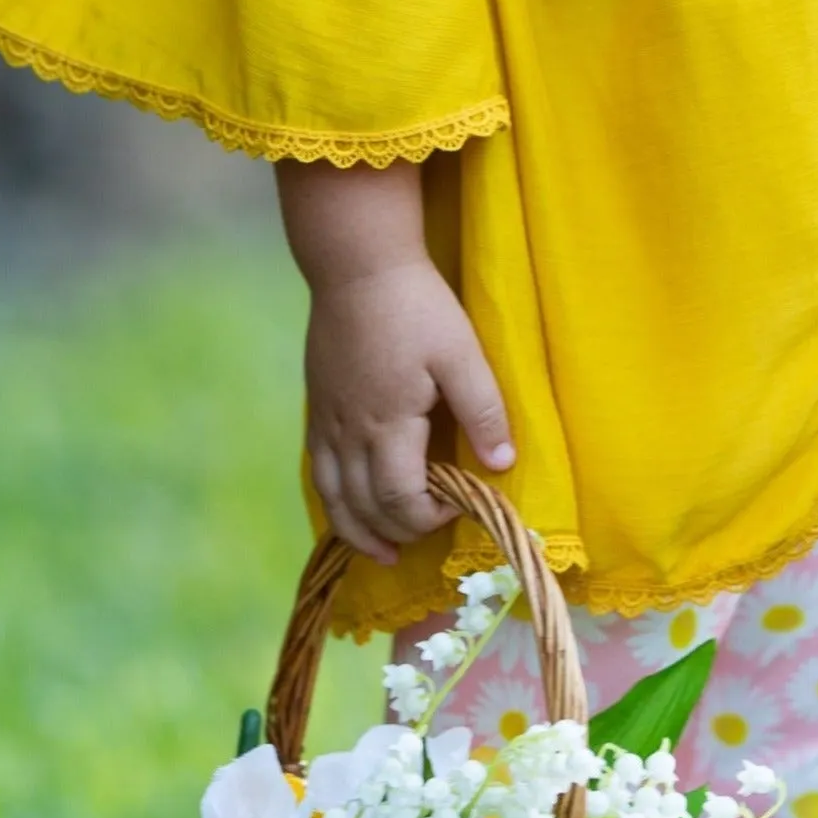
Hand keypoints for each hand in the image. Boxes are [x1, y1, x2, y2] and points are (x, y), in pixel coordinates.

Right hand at [302, 251, 516, 566]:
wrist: (357, 266)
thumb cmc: (416, 306)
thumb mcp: (461, 354)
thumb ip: (483, 411)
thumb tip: (501, 466)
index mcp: (387, 424)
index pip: (400, 499)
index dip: (427, 518)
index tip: (456, 508)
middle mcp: (349, 433)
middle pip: (364, 506)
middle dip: (396, 531)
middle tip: (425, 536)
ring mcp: (326, 421)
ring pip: (332, 496)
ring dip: (356, 530)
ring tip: (380, 551)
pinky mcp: (316, 407)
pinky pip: (317, 471)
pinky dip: (333, 500)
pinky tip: (347, 505)